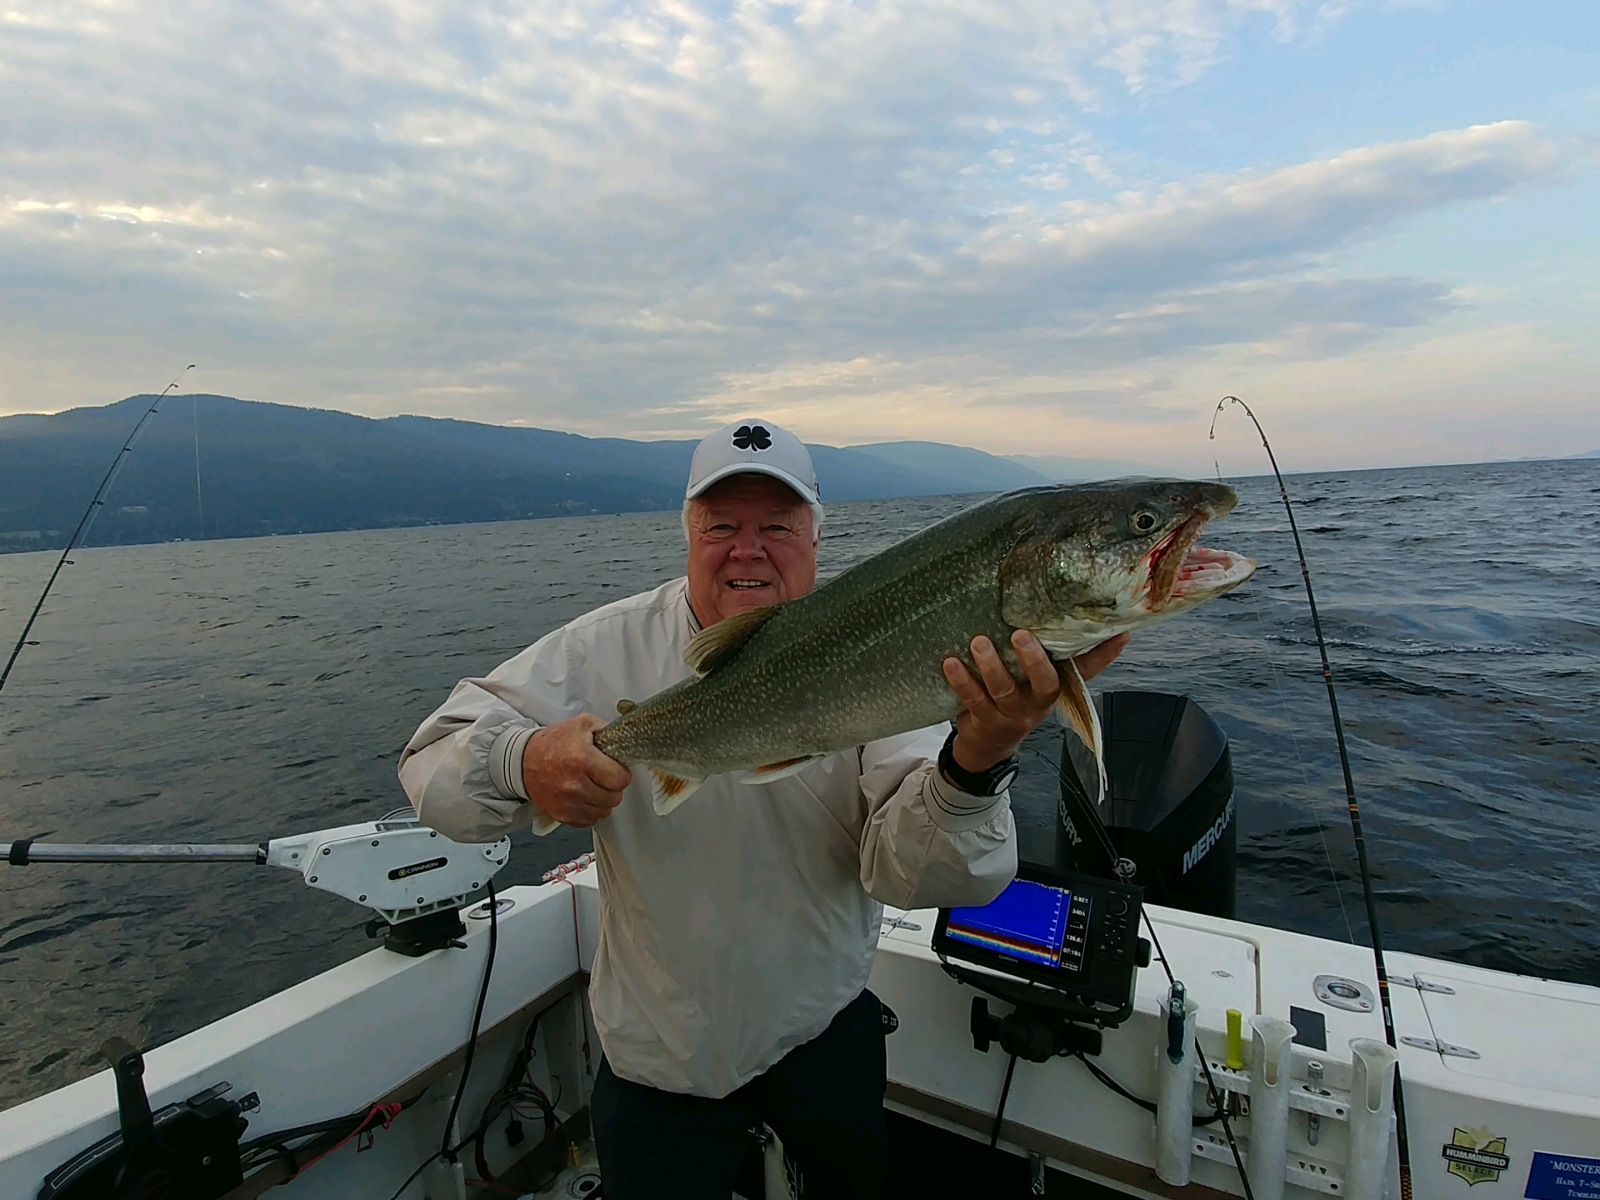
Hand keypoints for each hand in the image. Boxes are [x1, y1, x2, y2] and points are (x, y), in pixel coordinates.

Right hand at [521, 714, 631, 827]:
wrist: (524, 761)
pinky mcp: (562, 815)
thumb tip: (625, 743)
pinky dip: (590, 811)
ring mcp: (568, 803)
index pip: (620, 779)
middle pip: (614, 798)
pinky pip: (589, 821)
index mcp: (582, 759)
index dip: (621, 773)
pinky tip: (584, 797)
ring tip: (593, 786)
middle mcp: (575, 785)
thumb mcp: (583, 724)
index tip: (615, 768)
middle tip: (602, 777)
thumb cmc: (554, 742)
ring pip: (604, 812)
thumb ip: (607, 731)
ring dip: (602, 800)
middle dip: (612, 787)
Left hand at [941, 631, 1130, 772]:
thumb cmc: (1014, 698)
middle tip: (1021, 635)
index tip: (1121, 635)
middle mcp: (1039, 704)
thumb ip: (1044, 653)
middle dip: (1034, 660)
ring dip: (991, 666)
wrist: (988, 745)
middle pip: (1045, 684)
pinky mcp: (985, 721)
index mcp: (1055, 689)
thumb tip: (1053, 609)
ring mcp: (1012, 715)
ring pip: (1004, 691)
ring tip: (978, 642)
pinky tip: (950, 662)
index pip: (1086, 672)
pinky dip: (961, 681)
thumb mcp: (1033, 680)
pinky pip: (972, 699)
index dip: (1104, 656)